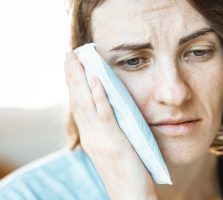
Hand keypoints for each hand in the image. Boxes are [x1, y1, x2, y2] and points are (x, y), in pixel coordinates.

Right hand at [64, 52, 156, 199]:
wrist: (130, 197)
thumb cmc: (125, 174)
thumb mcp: (113, 150)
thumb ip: (108, 133)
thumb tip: (110, 115)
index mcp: (91, 138)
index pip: (78, 106)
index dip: (73, 85)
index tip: (71, 67)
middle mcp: (91, 136)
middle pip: (77, 100)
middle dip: (72, 76)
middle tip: (69, 55)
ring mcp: (101, 139)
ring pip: (86, 103)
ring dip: (80, 79)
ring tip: (76, 59)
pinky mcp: (115, 141)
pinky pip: (105, 114)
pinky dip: (98, 95)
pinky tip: (95, 79)